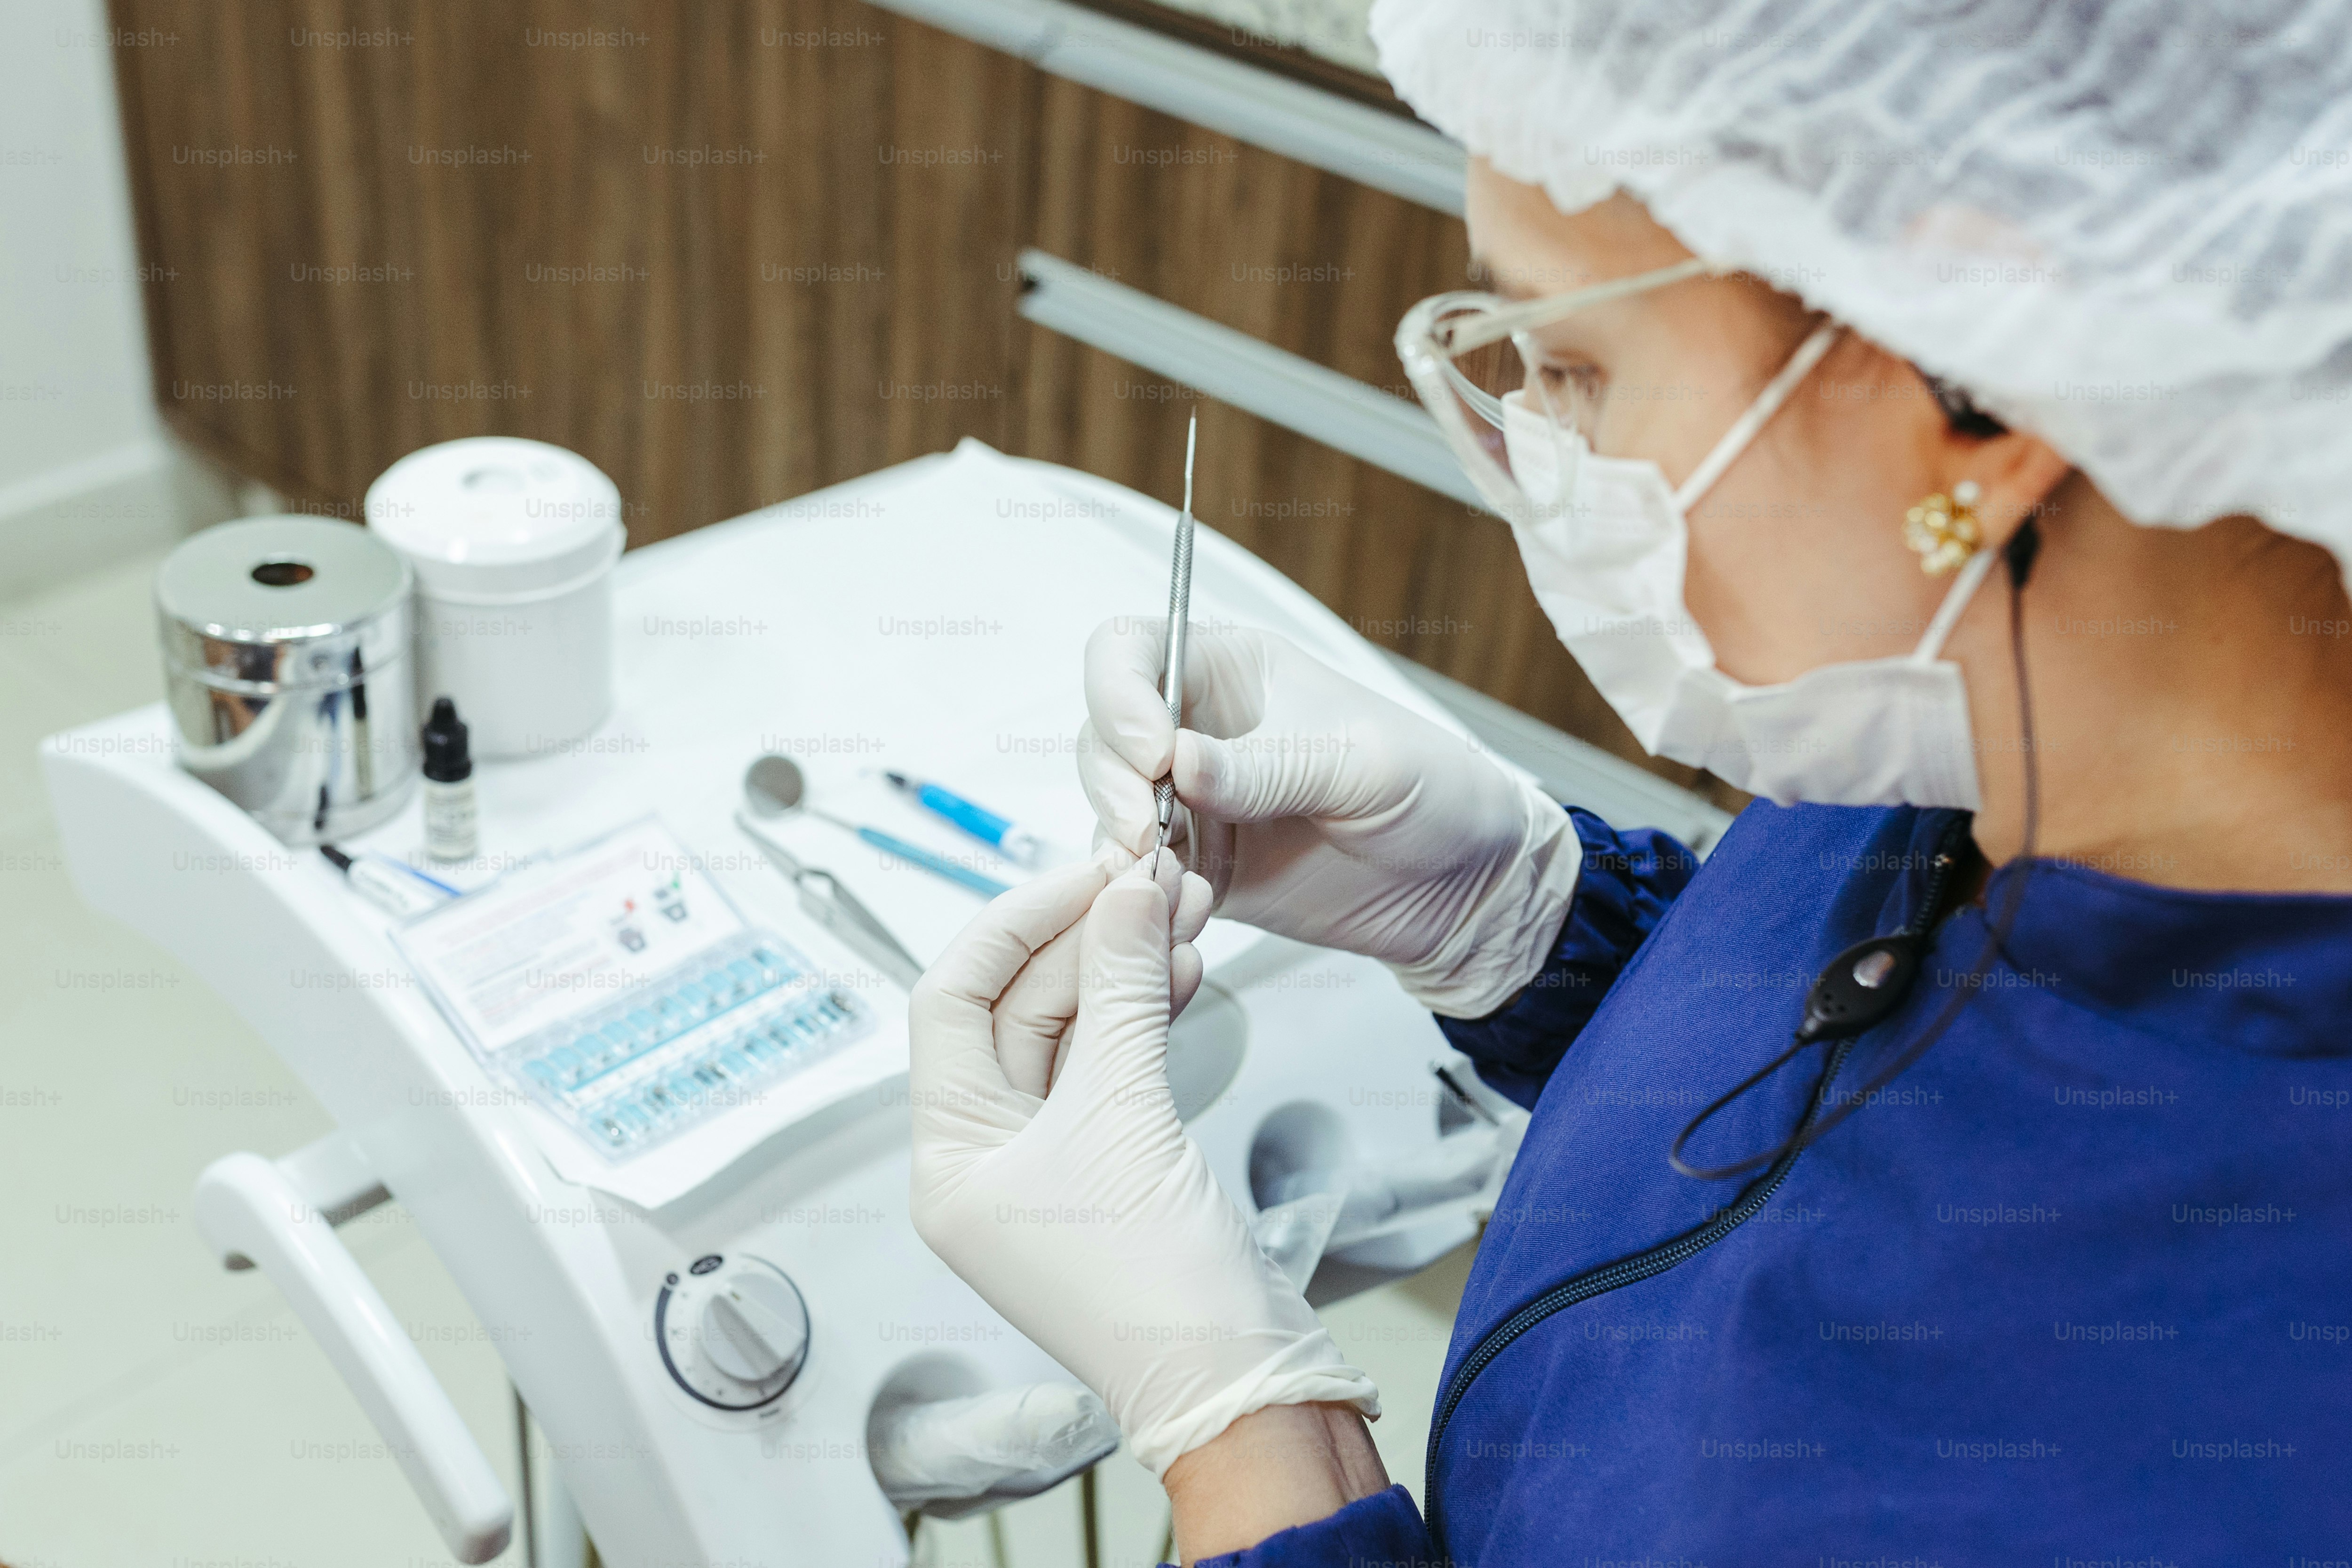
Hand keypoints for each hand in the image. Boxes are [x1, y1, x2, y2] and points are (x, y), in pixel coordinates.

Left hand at [908, 852, 1377, 1476]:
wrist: (1240, 1378)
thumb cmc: (1157, 1286)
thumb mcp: (1126, 1111)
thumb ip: (1122, 988)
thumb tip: (1128, 892)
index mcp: (948, 1158)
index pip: (951, 1001)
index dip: (1015, 923)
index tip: (1084, 873)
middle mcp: (984, 1159)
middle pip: (1016, 1009)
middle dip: (1085, 938)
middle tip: (1146, 877)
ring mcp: (1048, 1163)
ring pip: (1072, 1031)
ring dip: (1124, 967)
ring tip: (1183, 904)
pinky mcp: (1109, 1164)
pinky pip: (1112, 1065)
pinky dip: (1145, 1012)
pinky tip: (1183, 963)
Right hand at [1077, 620, 1582, 1015]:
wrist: (1468, 887)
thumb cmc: (1434, 793)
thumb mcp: (1362, 766)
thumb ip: (1267, 766)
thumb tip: (1180, 762)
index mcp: (1235, 670)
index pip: (1132, 650)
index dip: (1119, 693)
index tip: (1154, 751)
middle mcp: (1200, 729)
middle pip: (1102, 733)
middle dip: (1114, 781)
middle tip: (1151, 829)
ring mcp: (1194, 803)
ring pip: (1109, 808)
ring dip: (1123, 841)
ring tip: (1169, 875)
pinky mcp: (1200, 870)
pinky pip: (1138, 878)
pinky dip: (1143, 894)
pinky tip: (1186, 906)